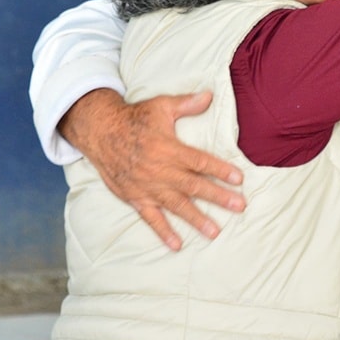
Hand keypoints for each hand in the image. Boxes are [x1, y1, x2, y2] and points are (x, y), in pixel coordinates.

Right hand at [59, 89, 245, 250]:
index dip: (220, 170)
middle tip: (240, 206)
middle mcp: (160, 170)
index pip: (200, 162)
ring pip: (176, 205)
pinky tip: (177, 244)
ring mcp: (148, 187)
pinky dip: (163, 232)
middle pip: (194, 186)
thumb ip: (186, 103)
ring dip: (197, 219)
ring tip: (215, 231)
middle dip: (219, 197)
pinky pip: (151, 218)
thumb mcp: (160, 106)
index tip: (239, 179)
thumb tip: (210, 95)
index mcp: (169, 148)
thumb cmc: (134, 118)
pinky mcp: (135, 197)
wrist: (100, 132)